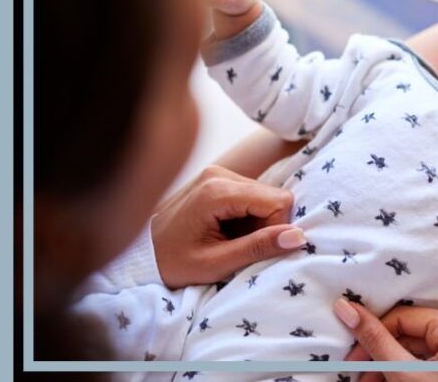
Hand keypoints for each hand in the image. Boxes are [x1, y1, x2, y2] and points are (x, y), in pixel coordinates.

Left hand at [151, 165, 302, 288]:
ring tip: (227, 240)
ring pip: (263, 195)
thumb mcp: (215, 263)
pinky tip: (223, 230)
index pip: (278, 201)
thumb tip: (298, 236)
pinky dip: (245, 216)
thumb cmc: (172, 262)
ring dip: (255, 222)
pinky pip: (249, 195)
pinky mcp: (214, 178)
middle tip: (237, 247)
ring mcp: (215, 173)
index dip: (275, 229)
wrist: (139, 253)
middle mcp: (218, 173)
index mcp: (217, 190)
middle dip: (265, 225)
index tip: (251, 249)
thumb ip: (257, 248)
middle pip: (272, 195)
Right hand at [335, 299, 437, 381]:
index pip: (403, 317)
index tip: (352, 358)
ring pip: (421, 349)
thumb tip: (345, 307)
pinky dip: (412, 371)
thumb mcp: (405, 375)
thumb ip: (375, 339)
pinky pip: (434, 360)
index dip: (373, 335)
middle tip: (358, 374)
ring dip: (393, 365)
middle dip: (382, 355)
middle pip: (412, 333)